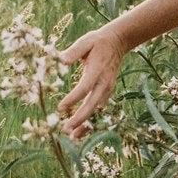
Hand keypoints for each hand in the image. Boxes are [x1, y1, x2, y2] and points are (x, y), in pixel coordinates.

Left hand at [56, 24, 127, 138]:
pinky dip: (91, 119)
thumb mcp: (86, 41)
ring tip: (72, 136)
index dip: (73, 99)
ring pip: (96, 110)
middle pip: (92, 104)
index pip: (84, 87)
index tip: (60, 108)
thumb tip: (60, 60)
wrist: (118, 42)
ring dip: (85, 123)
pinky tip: (81, 130)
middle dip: (79, 118)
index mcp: (97, 70)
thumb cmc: (98, 41)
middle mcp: (104, 82)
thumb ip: (74, 51)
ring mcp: (107, 88)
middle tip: (66, 129)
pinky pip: (99, 108)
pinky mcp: (107, 92)